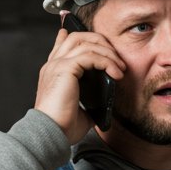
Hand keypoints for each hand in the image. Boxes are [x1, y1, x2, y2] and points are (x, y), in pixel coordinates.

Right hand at [35, 25, 126, 143]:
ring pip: (86, 42)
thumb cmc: (62, 126)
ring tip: (120, 67)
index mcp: (53, 72)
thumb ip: (90, 101)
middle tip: (116, 56)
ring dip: (108, 52)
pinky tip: (116, 73)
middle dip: (100, 41)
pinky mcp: (65, 69)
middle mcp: (53, 65)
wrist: (51, 133)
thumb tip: (103, 103)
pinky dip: (107, 62)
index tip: (93, 38)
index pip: (62, 44)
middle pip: (77, 37)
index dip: (76, 36)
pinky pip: (90, 55)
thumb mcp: (80, 110)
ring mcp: (57, 64)